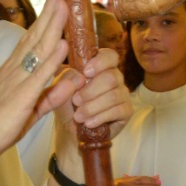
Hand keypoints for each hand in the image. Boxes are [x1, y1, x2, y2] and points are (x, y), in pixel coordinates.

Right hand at [0, 0, 73, 167]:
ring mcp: (15, 81)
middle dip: (50, 13)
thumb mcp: (33, 109)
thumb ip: (54, 94)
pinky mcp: (19, 97)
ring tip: (64, 6)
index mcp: (15, 72)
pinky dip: (51, 59)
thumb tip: (74, 79)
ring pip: (37, 49)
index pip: (33, 40)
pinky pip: (38, 76)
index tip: (57, 2)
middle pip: (35, 36)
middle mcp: (14, 71)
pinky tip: (62, 44)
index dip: (46, 20)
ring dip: (52, 26)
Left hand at [52, 45, 132, 171]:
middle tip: (75, 101)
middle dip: (90, 91)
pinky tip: (89, 123)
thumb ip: (65, 77)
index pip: (110, 56)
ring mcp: (122, 94)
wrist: (70, 129)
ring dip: (93, 107)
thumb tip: (79, 75)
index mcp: (100, 67)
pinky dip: (100, 117)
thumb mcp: (59, 88)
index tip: (85, 72)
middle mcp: (115, 78)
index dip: (100, 62)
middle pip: (111, 77)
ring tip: (78, 116)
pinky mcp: (126, 111)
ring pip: (114, 95)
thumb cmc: (66, 104)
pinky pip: (118, 111)